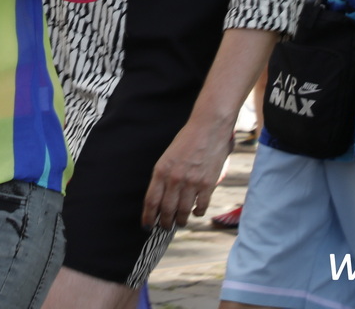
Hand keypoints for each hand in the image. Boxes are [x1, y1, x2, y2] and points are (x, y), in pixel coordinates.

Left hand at [142, 113, 232, 228]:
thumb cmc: (187, 140)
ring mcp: (191, 182)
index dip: (148, 217)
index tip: (147, 225)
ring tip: (180, 222)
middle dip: (164, 223)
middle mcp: (174, 179)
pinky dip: (197, 212)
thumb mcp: (168, 156)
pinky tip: (195, 211)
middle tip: (165, 227)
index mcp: (161, 170)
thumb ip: (164, 176)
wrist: (208, 128)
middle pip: (166, 210)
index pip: (151, 201)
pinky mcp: (207, 184)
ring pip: (183, 212)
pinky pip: (200, 207)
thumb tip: (160, 198)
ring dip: (180, 221)